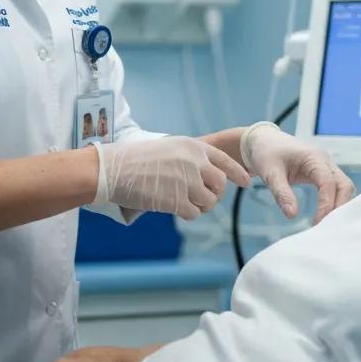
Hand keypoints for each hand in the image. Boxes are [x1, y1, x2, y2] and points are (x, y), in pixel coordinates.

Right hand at [94, 136, 248, 219]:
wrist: (114, 169)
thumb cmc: (137, 159)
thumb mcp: (169, 148)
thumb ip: (191, 159)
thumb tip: (209, 175)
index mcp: (193, 147)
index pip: (225, 161)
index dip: (237, 172)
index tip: (246, 182)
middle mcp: (194, 162)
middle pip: (220, 185)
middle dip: (213, 194)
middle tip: (199, 197)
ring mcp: (187, 181)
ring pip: (209, 202)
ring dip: (199, 206)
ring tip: (182, 202)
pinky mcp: (177, 200)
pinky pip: (194, 213)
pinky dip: (187, 214)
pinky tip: (175, 208)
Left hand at [240, 122, 354, 222]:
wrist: (262, 141)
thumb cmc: (265, 152)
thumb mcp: (270, 173)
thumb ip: (282, 194)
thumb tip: (293, 216)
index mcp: (313, 156)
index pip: (328, 182)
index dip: (326, 204)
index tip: (317, 222)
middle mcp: (324, 160)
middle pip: (344, 185)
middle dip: (339, 207)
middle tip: (325, 227)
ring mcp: (326, 166)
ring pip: (343, 187)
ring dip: (338, 205)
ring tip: (324, 224)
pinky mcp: (322, 173)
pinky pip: (336, 188)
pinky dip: (334, 202)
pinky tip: (324, 215)